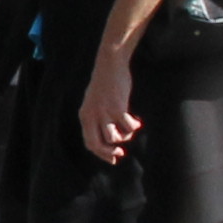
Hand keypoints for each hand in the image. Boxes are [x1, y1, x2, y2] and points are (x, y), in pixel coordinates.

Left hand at [81, 49, 140, 165]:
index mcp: (84, 116)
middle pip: (98, 145)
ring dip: (125, 137)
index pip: (89, 143)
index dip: (101, 154)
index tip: (114, 158)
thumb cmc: (105, 83)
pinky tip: (137, 120)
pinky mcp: (118, 108)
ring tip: (131, 128)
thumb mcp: (95, 102)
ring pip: (114, 138)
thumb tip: (112, 138)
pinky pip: (128, 127)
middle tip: (120, 153)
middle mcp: (92, 116)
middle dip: (110, 153)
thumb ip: (98, 118)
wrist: (110, 64)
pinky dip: (134, 127)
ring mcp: (104, 113)